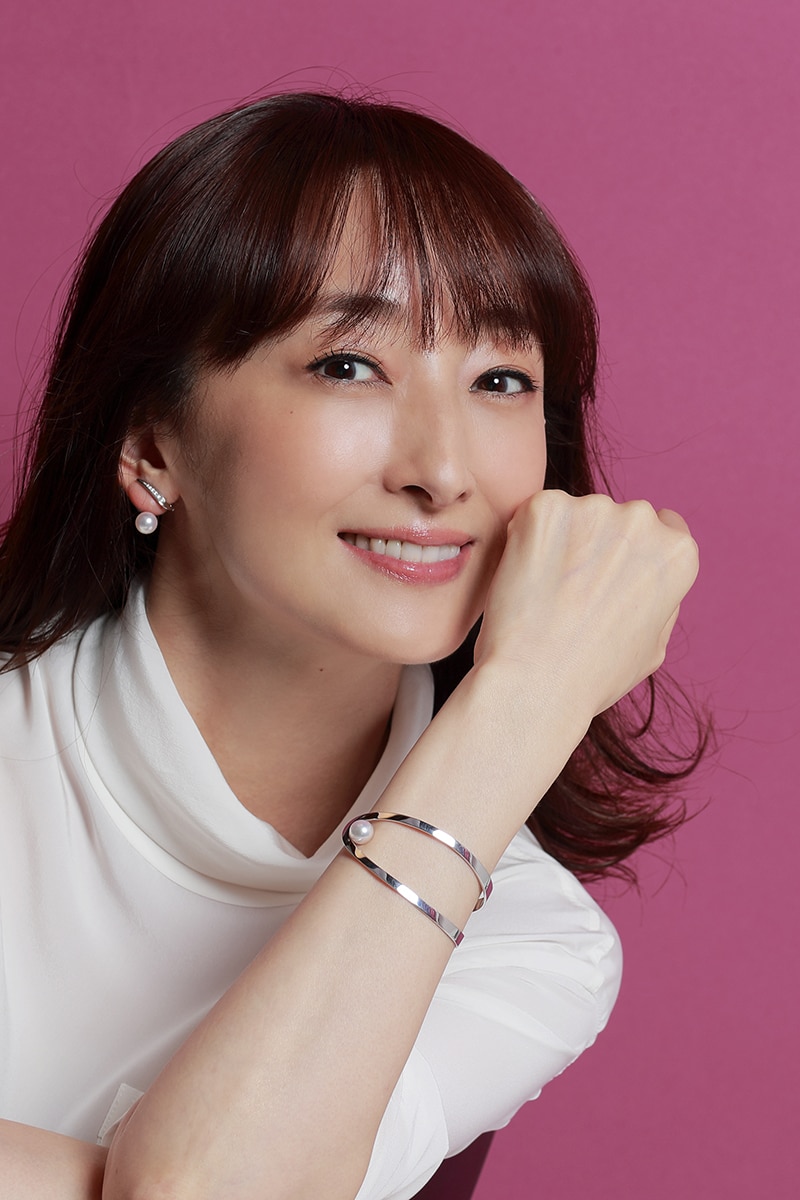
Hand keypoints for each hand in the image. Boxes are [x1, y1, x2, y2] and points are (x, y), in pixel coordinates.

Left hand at [474, 490, 698, 718]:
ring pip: (575, 513)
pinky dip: (526, 537)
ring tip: (545, 591)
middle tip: (570, 591)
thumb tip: (651, 575)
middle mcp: (642, 522)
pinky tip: (524, 577)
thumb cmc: (592, 675)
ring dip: (560, 539)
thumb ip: (661, 600)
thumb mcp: (653, 646)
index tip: (607, 578)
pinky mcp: (545, 509)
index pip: (663, 528)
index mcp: (677, 553)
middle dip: (596, 543)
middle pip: (618, 517)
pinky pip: (535, 514)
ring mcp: (593, 510)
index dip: (632, 554)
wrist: (535, 680)